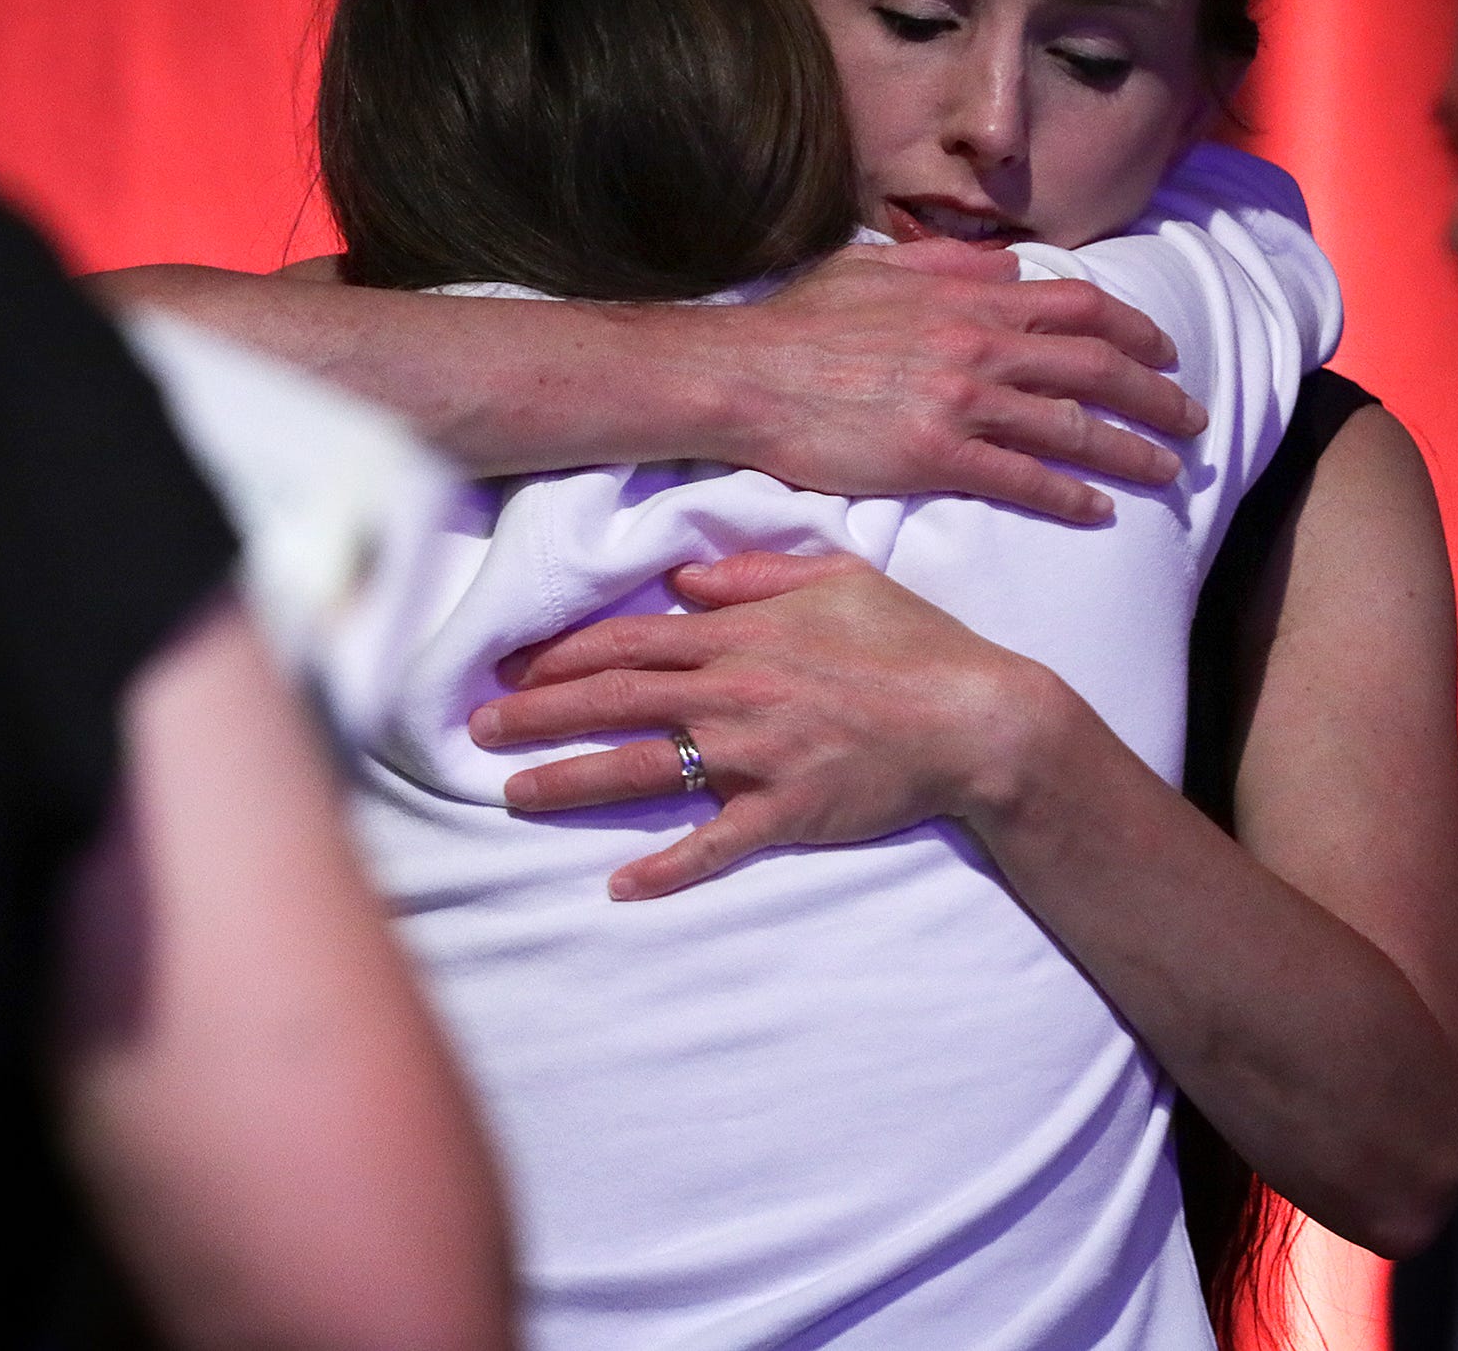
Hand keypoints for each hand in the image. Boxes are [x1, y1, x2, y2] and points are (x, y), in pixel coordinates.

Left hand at [469, 549, 1074, 899]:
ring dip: (572, 781)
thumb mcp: (838, 577)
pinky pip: (716, 843)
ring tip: (514, 795)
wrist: (981, 717)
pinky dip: (668, 868)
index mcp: (740, 634)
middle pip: (613, 699)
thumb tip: (686, 574)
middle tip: (477, 729)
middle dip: (537, 713)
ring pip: (645, 767)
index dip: (562, 654)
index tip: (511, 666)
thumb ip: (755, 571)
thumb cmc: (914, 642)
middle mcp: (735, 691)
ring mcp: (759, 754)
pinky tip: (622, 886)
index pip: (628, 641)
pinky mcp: (789, 811)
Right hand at [705, 241, 1202, 523]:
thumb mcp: (874, 268)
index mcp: (965, 297)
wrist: (743, 376)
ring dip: (1132, 450)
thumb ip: (948, 263)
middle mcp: (977, 345)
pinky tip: (1099, 510)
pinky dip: (1071, 495)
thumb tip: (1008, 267)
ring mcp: (961, 402)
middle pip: (1095, 367)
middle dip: (1156, 394)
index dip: (1132, 329)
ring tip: (1167, 471)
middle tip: (1191, 419)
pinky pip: (1023, 479)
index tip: (1162, 350)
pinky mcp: (935, 457)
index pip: (1077, 307)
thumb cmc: (797, 324)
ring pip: (1073, 426)